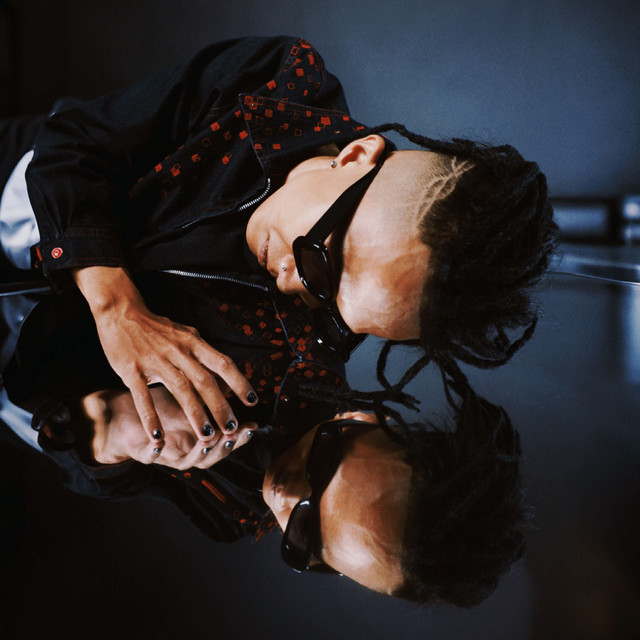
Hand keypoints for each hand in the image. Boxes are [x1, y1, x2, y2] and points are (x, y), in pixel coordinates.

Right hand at [73, 267, 257, 445]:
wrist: (120, 311)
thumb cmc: (157, 328)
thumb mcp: (186, 335)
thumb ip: (204, 355)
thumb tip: (227, 376)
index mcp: (193, 342)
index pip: (222, 363)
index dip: (239, 382)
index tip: (252, 401)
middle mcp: (178, 351)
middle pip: (204, 381)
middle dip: (220, 406)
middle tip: (232, 428)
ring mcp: (155, 360)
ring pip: (180, 390)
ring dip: (195, 414)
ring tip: (206, 436)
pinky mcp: (131, 370)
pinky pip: (142, 396)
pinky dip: (150, 417)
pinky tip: (157, 436)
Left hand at [87, 387, 257, 469]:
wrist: (123, 414)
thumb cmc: (160, 406)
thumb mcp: (188, 395)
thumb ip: (210, 392)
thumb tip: (234, 378)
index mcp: (201, 437)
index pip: (226, 439)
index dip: (239, 435)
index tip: (252, 426)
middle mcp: (187, 450)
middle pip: (212, 456)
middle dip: (224, 448)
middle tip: (234, 436)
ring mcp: (166, 454)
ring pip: (186, 461)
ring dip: (198, 454)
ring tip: (207, 442)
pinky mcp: (142, 452)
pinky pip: (149, 455)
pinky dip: (155, 449)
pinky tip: (160, 441)